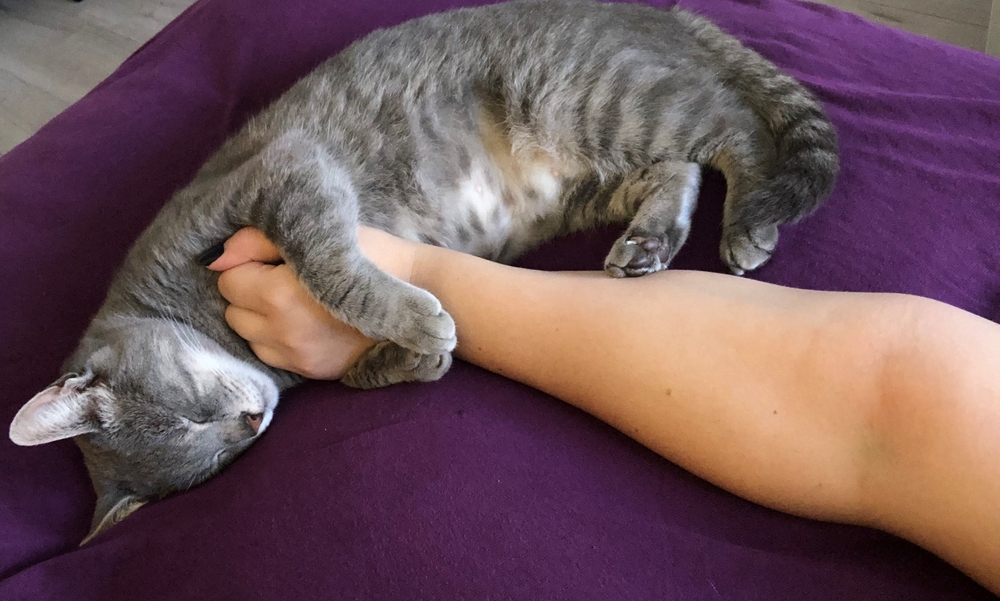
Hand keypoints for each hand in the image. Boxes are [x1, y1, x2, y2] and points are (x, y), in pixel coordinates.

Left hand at [206, 227, 419, 379]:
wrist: (423, 298)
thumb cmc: (374, 256)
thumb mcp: (321, 233)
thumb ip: (259, 241)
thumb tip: (217, 258)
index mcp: (280, 295)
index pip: (228, 279)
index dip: (250, 262)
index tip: (278, 257)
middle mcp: (284, 332)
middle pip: (233, 310)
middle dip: (251, 291)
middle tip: (286, 276)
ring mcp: (298, 357)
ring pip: (249, 335)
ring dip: (261, 317)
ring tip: (296, 299)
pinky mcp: (312, 372)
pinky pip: (272, 354)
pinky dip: (279, 337)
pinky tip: (306, 321)